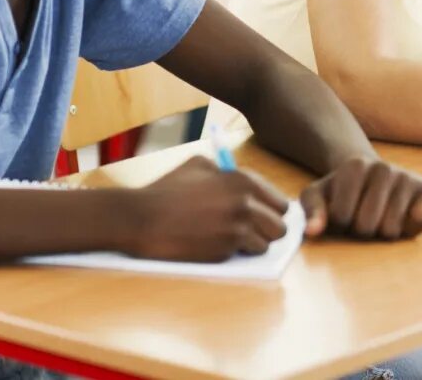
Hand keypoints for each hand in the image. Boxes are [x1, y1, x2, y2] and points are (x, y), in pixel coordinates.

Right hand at [126, 155, 289, 261]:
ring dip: (253, 244)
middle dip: (267, 230)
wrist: (142, 218)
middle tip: (250, 231)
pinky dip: (236, 253)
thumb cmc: (166, 190)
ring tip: (233, 239)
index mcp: (241, 180)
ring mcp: (236, 228)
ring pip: (266, 244)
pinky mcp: (224, 251)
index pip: (280, 202)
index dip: (271, 211)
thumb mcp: (198, 165)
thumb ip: (227, 171)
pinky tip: (217, 244)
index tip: (262, 216)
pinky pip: (245, 255)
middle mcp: (245, 204)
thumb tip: (249, 187)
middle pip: (280, 226)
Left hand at [299, 154, 421, 240]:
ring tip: (379, 216)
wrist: (371, 177)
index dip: (339, 224)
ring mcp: (406, 176)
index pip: (341, 217)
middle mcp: (383, 167)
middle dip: (361, 231)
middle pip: (366, 226)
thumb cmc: (340, 192)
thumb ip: (311, 213)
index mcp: (354, 166)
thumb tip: (312, 232)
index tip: (343, 212)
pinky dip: (409, 228)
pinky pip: (419, 223)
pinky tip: (401, 215)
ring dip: (383, 233)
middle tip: (362, 217)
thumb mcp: (317, 197)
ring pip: (391, 230)